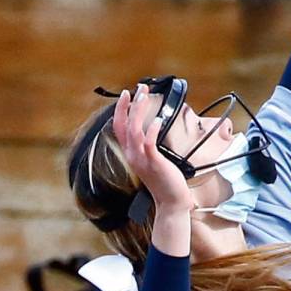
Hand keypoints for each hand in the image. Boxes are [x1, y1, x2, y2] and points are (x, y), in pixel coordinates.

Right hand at [113, 86, 192, 213]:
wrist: (171, 202)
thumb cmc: (164, 180)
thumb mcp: (151, 160)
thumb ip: (147, 146)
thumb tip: (151, 128)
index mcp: (130, 153)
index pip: (119, 127)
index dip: (121, 109)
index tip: (127, 94)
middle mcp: (132, 155)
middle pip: (124, 124)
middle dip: (130, 104)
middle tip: (139, 88)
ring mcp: (141, 159)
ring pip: (135, 130)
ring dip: (139, 111)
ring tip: (145, 96)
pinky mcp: (154, 163)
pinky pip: (149, 143)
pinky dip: (152, 130)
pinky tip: (158, 120)